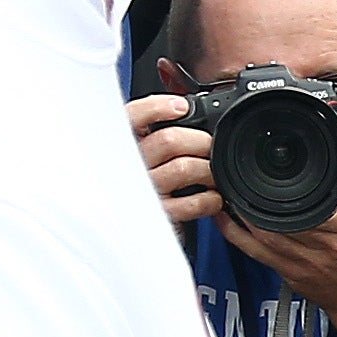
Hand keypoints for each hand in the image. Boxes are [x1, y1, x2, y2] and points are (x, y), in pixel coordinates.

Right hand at [128, 94, 220, 228]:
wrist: (138, 229)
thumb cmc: (149, 184)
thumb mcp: (143, 153)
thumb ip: (155, 131)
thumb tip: (184, 109)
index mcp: (124, 145)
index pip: (131, 117)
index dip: (157, 107)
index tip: (181, 107)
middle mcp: (131, 167)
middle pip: (169, 140)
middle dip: (200, 140)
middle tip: (209, 146)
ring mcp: (146, 191)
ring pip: (184, 168)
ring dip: (208, 169)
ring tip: (212, 173)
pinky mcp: (162, 215)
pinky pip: (193, 202)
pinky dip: (211, 199)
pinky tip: (212, 198)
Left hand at [224, 151, 336, 324]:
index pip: (314, 202)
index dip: (286, 189)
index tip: (269, 169)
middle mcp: (325, 243)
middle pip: (279, 216)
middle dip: (254, 196)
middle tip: (238, 175)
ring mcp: (302, 260)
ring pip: (261, 233)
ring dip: (240, 212)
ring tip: (228, 191)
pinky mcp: (288, 272)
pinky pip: (253, 251)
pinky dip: (234, 233)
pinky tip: (224, 218)